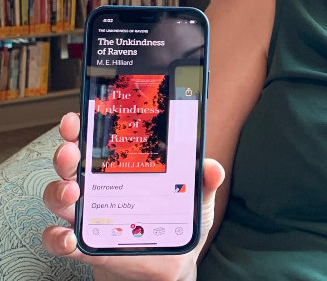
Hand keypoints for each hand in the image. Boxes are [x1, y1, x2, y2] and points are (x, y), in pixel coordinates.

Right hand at [42, 112, 224, 280]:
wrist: (171, 264)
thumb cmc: (177, 223)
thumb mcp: (195, 198)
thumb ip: (203, 182)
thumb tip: (213, 168)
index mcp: (121, 169)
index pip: (97, 142)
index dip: (82, 128)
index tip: (78, 117)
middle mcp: (99, 187)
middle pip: (71, 165)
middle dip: (66, 154)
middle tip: (71, 151)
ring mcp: (88, 215)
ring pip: (59, 197)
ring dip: (59, 192)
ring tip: (74, 191)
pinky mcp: (85, 244)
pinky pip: (58, 239)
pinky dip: (57, 238)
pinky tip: (69, 237)